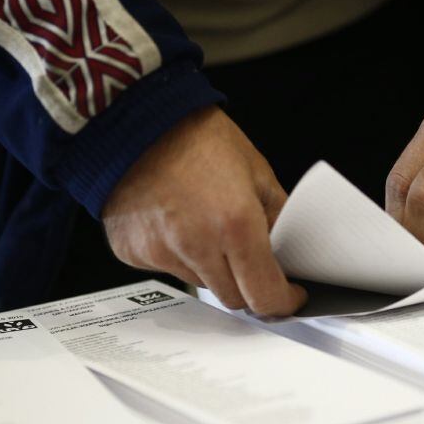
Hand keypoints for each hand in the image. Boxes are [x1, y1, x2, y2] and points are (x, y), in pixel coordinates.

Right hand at [102, 105, 305, 315]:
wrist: (137, 122)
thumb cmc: (196, 137)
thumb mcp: (256, 171)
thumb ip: (278, 218)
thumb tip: (289, 252)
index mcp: (235, 225)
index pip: (265, 295)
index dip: (283, 301)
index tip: (288, 295)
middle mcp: (197, 245)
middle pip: (234, 299)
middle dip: (250, 285)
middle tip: (250, 257)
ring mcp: (161, 252)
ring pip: (202, 285)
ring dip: (214, 270)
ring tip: (207, 227)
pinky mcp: (134, 253)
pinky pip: (168, 270)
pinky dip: (180, 257)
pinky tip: (178, 224)